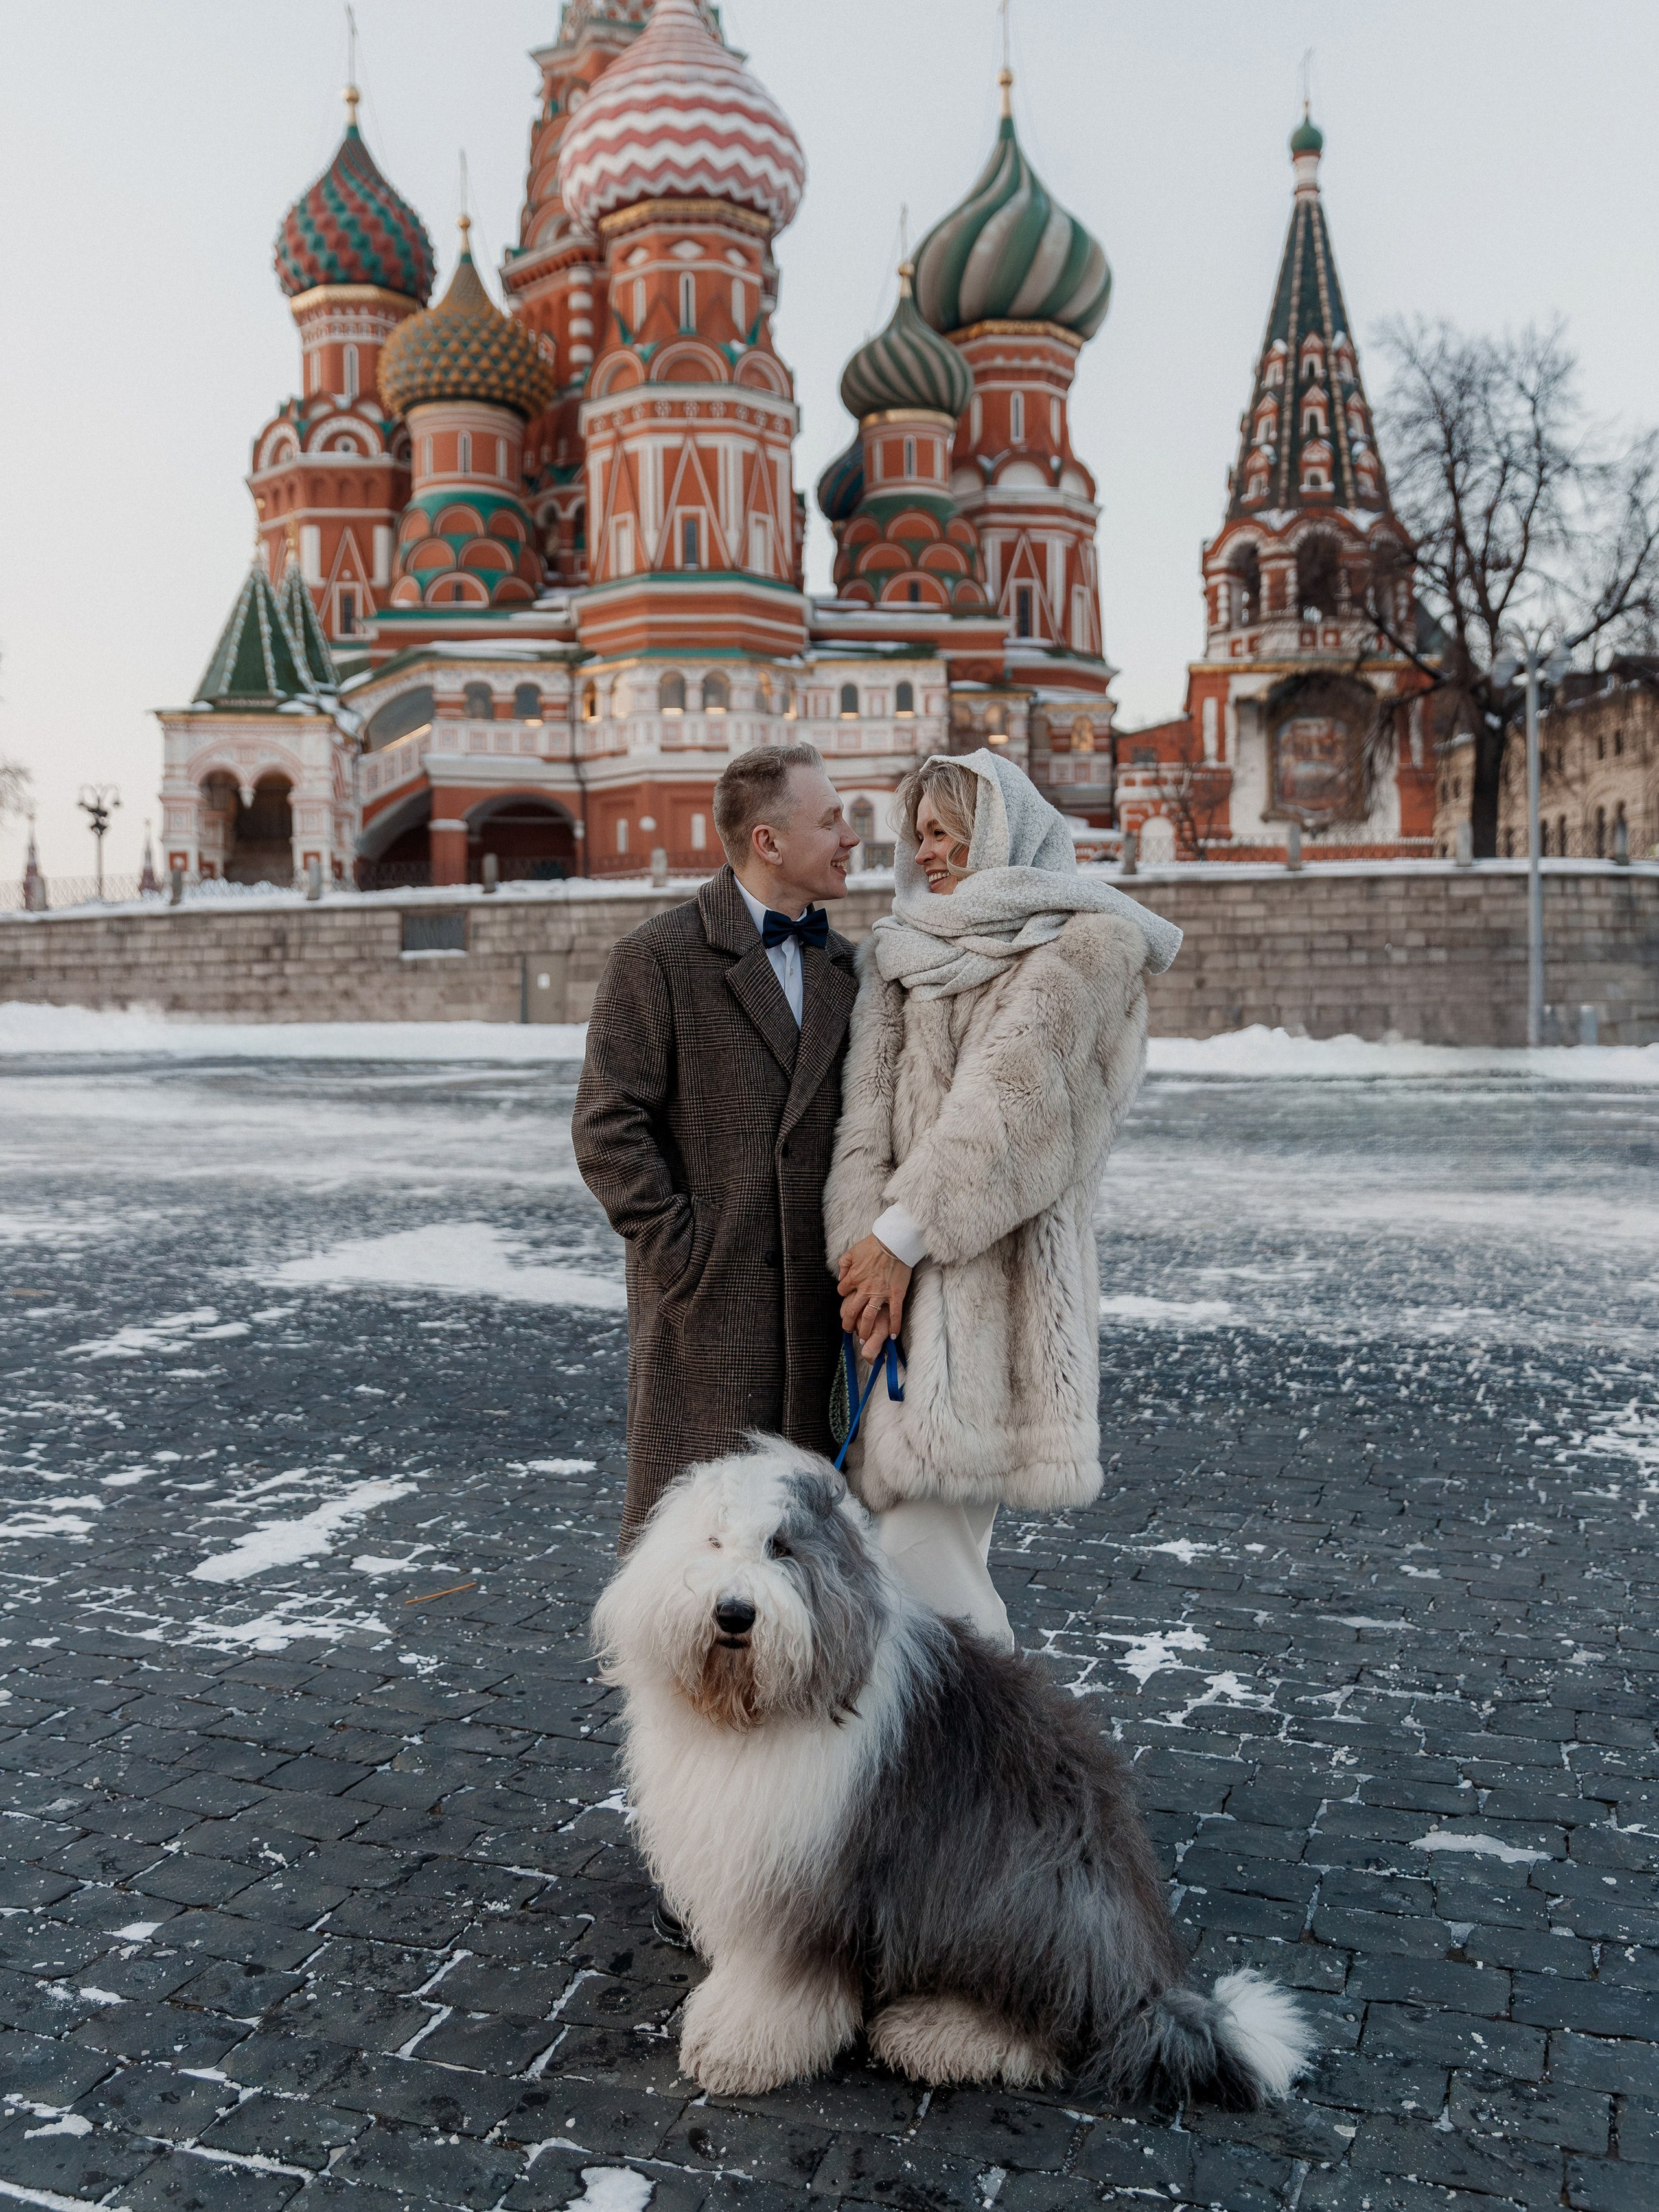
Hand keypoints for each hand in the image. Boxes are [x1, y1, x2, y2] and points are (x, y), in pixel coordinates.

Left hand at [837, 1235, 912, 1361]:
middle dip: (848, 1322)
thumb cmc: (874, 1245)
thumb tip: (841, 1277)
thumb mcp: (852, 1252)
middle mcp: (865, 1289)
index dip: (843, 1294)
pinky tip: (892, 1336)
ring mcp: (881, 1293)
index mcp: (853, 1278)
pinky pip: (894, 1314)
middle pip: (852, 1310)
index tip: (847, 1296)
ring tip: (863, 1338)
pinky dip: (893, 1326)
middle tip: (848, 1330)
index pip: (842, 1291)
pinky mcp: (896, 1294)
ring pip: (869, 1317)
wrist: (894, 1242)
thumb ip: (843, 1264)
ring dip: (865, 1329)